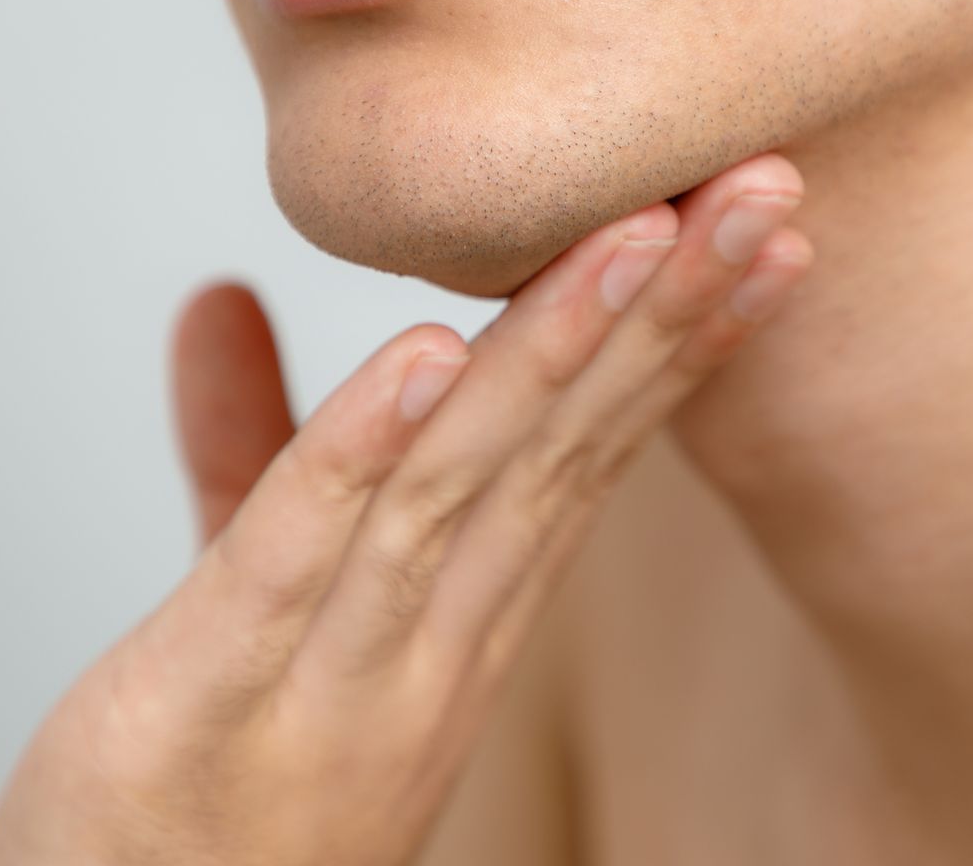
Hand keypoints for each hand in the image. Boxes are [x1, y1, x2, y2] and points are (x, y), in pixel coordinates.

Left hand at [0, 154, 811, 865]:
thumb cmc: (204, 786)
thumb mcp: (242, 594)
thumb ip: (250, 448)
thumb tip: (218, 296)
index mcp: (461, 613)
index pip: (591, 453)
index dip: (681, 338)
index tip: (761, 231)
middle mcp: (432, 644)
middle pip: (566, 449)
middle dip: (672, 312)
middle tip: (768, 187)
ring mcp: (334, 681)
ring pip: (465, 487)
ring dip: (561, 351)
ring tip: (643, 231)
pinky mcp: (204, 702)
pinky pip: (299, 561)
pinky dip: (366, 452)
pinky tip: (432, 352)